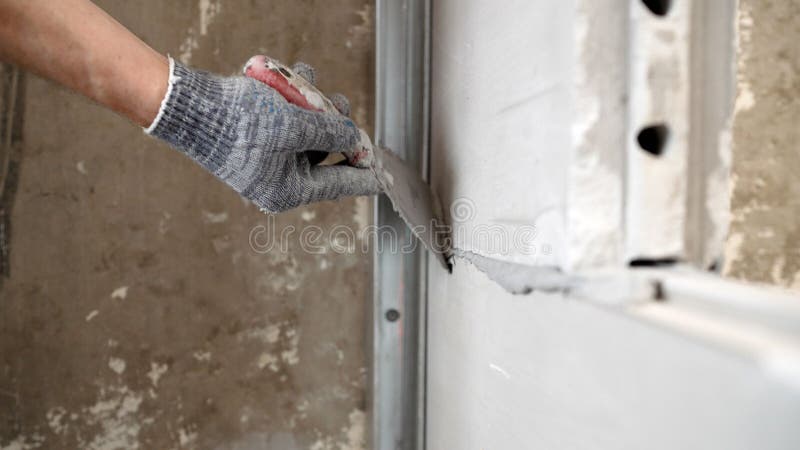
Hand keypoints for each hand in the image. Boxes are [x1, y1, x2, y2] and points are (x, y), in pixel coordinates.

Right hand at [146, 57, 380, 212]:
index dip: (365, 175)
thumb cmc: (238, 123)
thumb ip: (330, 132)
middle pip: (323, 154)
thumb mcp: (294, 126)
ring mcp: (265, 159)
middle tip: (341, 104)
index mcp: (287, 190)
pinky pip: (284, 123)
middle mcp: (277, 179)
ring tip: (311, 84)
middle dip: (334, 125)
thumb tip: (353, 136)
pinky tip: (290, 79)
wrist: (187, 107)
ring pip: (305, 133)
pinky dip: (291, 103)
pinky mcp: (254, 139)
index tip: (386, 178)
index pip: (338, 184)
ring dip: (312, 107)